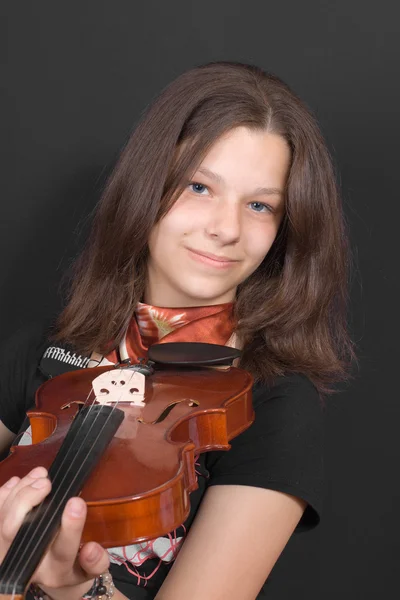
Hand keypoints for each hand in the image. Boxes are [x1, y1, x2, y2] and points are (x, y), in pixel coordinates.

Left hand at [0, 466, 109, 599]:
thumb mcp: (91, 569)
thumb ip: (96, 562)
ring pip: (3, 521)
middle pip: (17, 534)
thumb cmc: (74, 565)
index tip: (76, 502)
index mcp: (57, 570)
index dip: (70, 528)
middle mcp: (29, 562)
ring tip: (40, 476)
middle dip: (27, 502)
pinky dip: (4, 495)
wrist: (49, 573)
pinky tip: (20, 482)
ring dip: (19, 494)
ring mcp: (10, 550)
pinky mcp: (0, 540)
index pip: (63, 550)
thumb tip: (92, 548)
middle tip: (47, 483)